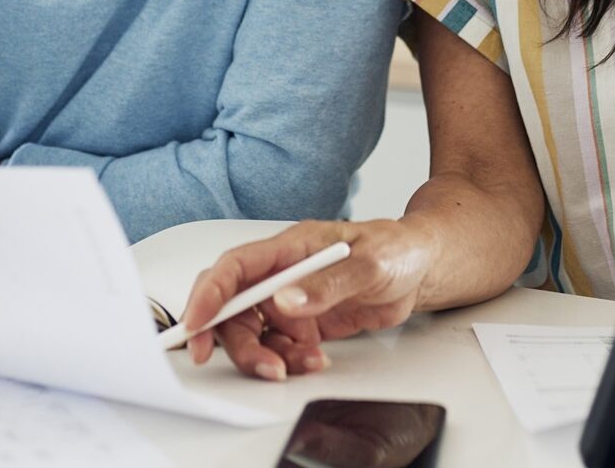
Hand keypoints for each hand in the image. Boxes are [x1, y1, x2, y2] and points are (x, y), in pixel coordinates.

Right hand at [178, 219, 437, 380]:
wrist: (418, 268)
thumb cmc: (394, 249)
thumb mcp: (369, 263)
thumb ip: (327, 283)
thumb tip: (284, 300)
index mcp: (288, 247)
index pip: (234, 268)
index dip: (209, 294)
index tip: (196, 324)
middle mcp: (279, 274)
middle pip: (233, 310)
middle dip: (237, 342)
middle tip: (262, 366)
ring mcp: (288, 301)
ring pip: (253, 335)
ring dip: (269, 356)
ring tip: (306, 361)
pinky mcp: (300, 324)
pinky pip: (278, 349)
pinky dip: (290, 360)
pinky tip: (316, 358)